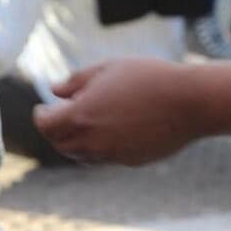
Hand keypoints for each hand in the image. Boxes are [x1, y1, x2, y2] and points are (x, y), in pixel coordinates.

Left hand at [32, 59, 203, 165]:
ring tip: (83, 121)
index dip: (40, 116)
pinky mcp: (130, 161)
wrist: (190, 102)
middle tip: (60, 115)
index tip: (43, 108)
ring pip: (81, 155)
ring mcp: (111, 155)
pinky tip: (109, 129)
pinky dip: (98, 147)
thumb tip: (55, 91)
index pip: (46, 125)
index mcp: (80, 116)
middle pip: (60, 144)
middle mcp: (92, 141)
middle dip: (55, 130)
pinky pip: (104, 158)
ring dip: (75, 141)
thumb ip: (75, 82)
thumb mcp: (106, 69)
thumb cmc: (147, 78)